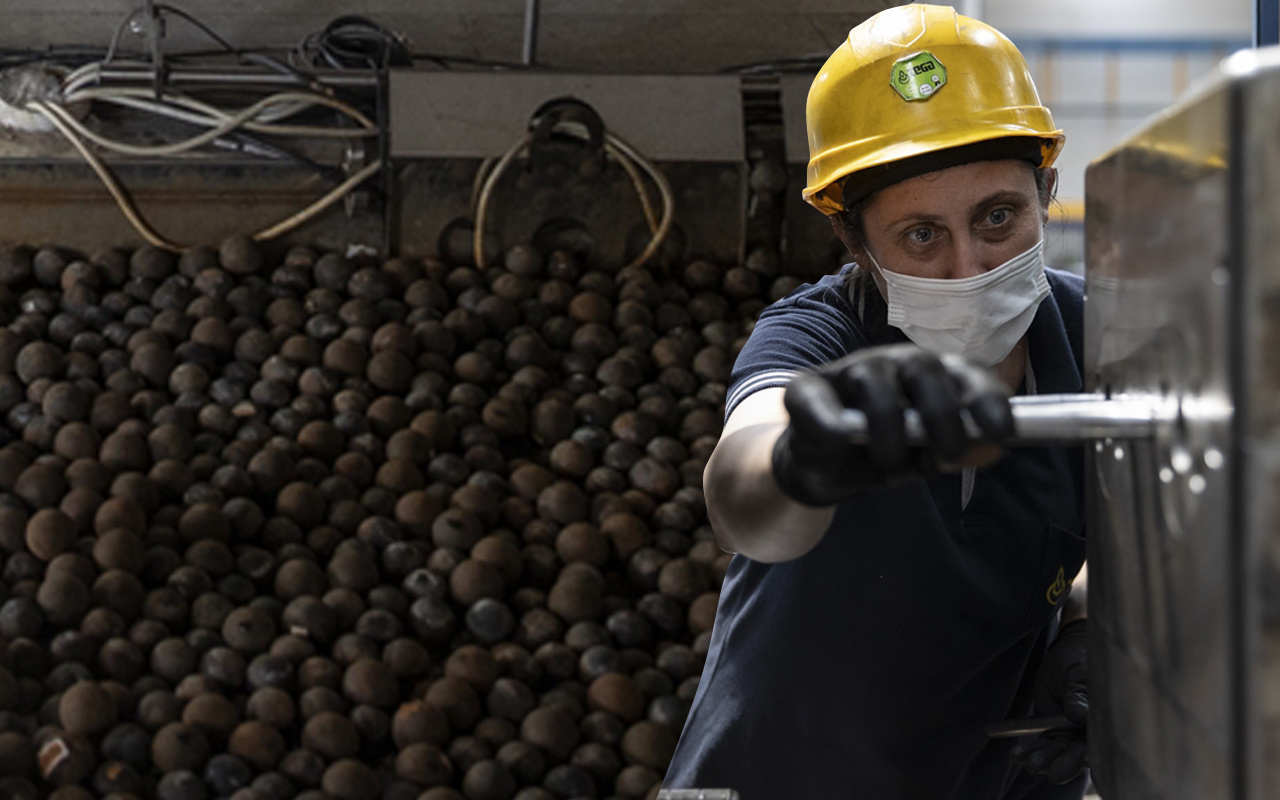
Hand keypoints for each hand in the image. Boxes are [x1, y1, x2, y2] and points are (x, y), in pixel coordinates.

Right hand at [770, 343, 1014, 505]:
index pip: (967, 375)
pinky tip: (841, 442)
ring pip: (874, 382)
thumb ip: (958, 452)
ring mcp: (849, 372)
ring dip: (889, 428)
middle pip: (924, 368)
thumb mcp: (926, 458)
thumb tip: (992, 449)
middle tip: (950, 454)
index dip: (988, 399)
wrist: (822, 467)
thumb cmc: (881, 452)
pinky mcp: (806, 390)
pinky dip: (832, 426)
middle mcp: (894, 364)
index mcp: (932, 377)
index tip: (1001, 432)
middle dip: (944, 414)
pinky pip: (820, 403)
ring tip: (890, 461)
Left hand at [1011, 619, 1088, 783]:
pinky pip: (1038, 742)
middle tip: (1048, 771)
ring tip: (1027, 762)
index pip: (1100, 742)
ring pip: (1055, 752)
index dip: (1093, 752)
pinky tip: (1016, 755)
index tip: (1084, 759)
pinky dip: (1027, 749)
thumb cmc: (1078, 661)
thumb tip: (1079, 716)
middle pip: (1075, 754)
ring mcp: (1067, 733)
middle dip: (1062, 764)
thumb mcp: (1078, 675)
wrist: (1063, 653)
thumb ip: (1078, 696)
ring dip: (1042, 759)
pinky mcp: (1049, 729)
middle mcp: (1086, 733)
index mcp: (1102, 721)